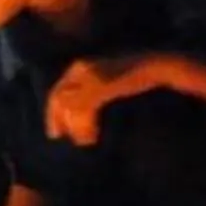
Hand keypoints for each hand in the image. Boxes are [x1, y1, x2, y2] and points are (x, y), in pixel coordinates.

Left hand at [46, 54, 172, 146]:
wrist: (153, 65)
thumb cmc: (130, 75)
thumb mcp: (104, 79)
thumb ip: (87, 89)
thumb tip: (73, 111)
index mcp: (78, 67)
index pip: (57, 90)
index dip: (51, 112)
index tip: (55, 130)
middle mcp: (81, 69)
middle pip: (58, 98)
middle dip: (55, 119)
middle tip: (55, 136)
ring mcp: (90, 77)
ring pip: (71, 107)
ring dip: (75, 126)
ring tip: (84, 140)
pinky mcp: (101, 86)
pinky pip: (85, 110)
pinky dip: (85, 125)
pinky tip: (91, 137)